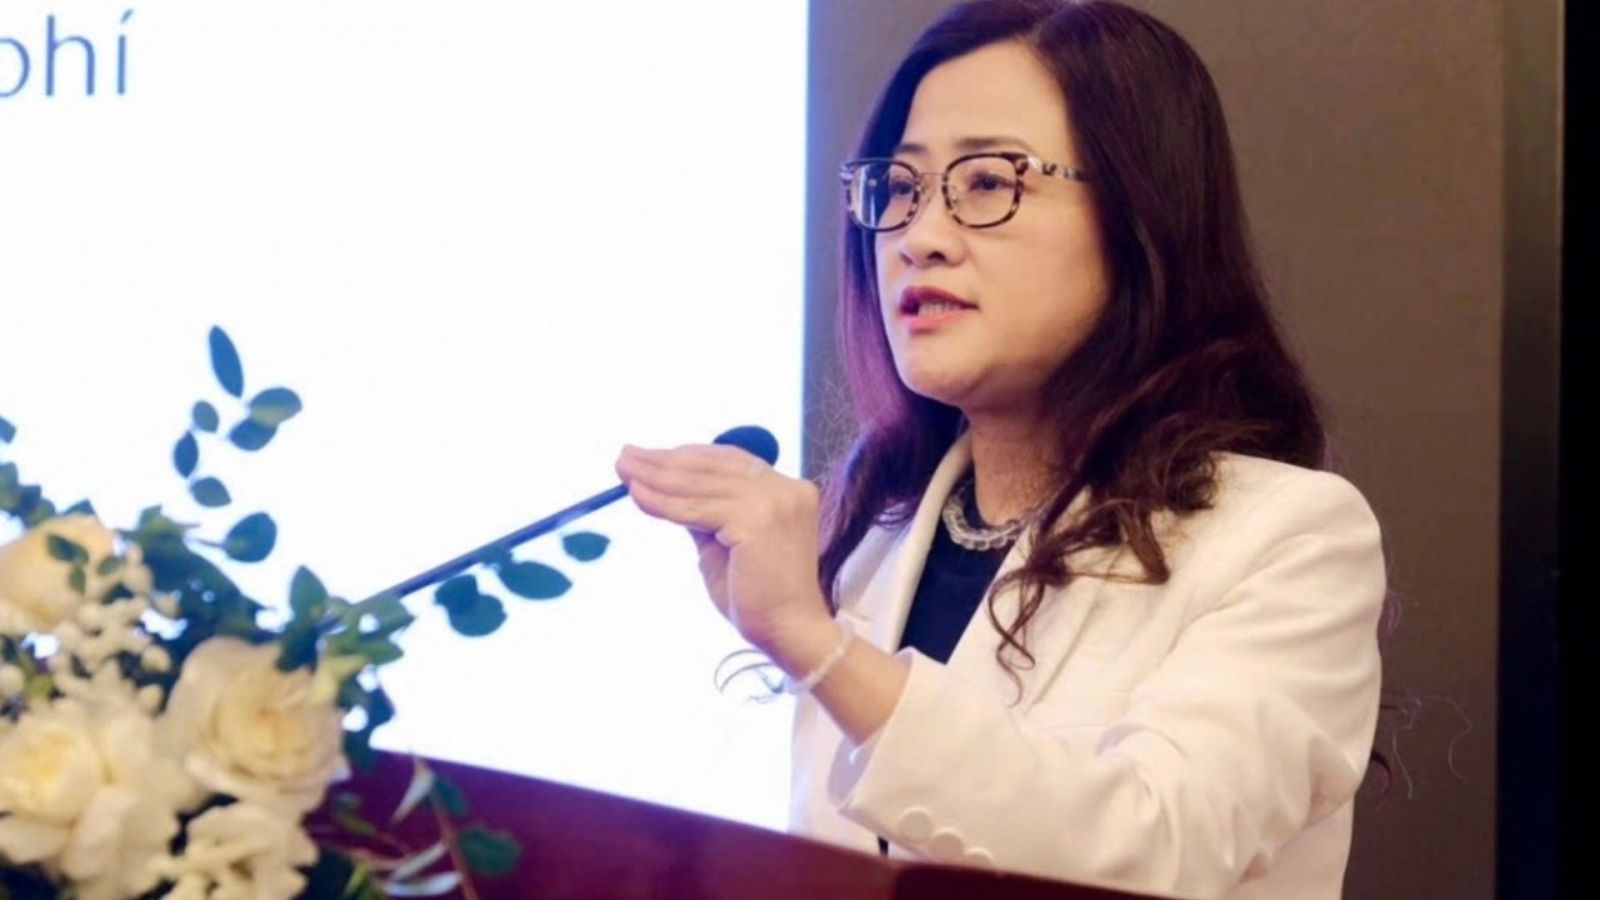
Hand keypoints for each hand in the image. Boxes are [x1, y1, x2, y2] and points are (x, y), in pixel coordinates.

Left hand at [615, 443, 831, 653]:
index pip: (729, 460)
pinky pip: (694, 508)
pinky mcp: (753, 520)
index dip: (687, 455)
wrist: (788, 632)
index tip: (650, 456)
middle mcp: (784, 488)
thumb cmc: (758, 597)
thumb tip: (667, 490)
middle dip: (663, 460)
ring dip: (654, 475)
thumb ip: (705, 514)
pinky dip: (661, 501)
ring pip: (698, 484)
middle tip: (625, 456)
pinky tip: (635, 494)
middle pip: (711, 465)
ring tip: (622, 468)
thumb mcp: (725, 544)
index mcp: (786, 489)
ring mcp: (772, 501)